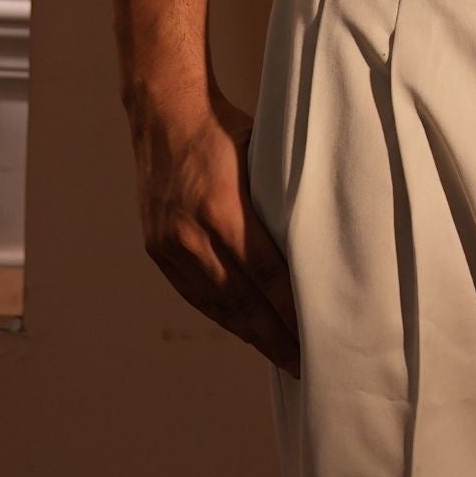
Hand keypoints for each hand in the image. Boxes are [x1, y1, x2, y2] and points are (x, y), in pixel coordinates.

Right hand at [129, 82, 299, 377]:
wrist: (164, 113)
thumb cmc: (223, 128)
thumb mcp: (262, 154)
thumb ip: (280, 198)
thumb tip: (318, 236)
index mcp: (223, 207)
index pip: (266, 272)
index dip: (290, 308)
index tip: (316, 332)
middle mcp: (192, 232)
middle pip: (241, 300)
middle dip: (275, 336)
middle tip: (304, 363)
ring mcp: (171, 244)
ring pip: (216, 303)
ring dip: (250, 333)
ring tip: (280, 355)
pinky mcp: (157, 249)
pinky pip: (194, 293)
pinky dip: (221, 315)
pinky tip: (243, 328)